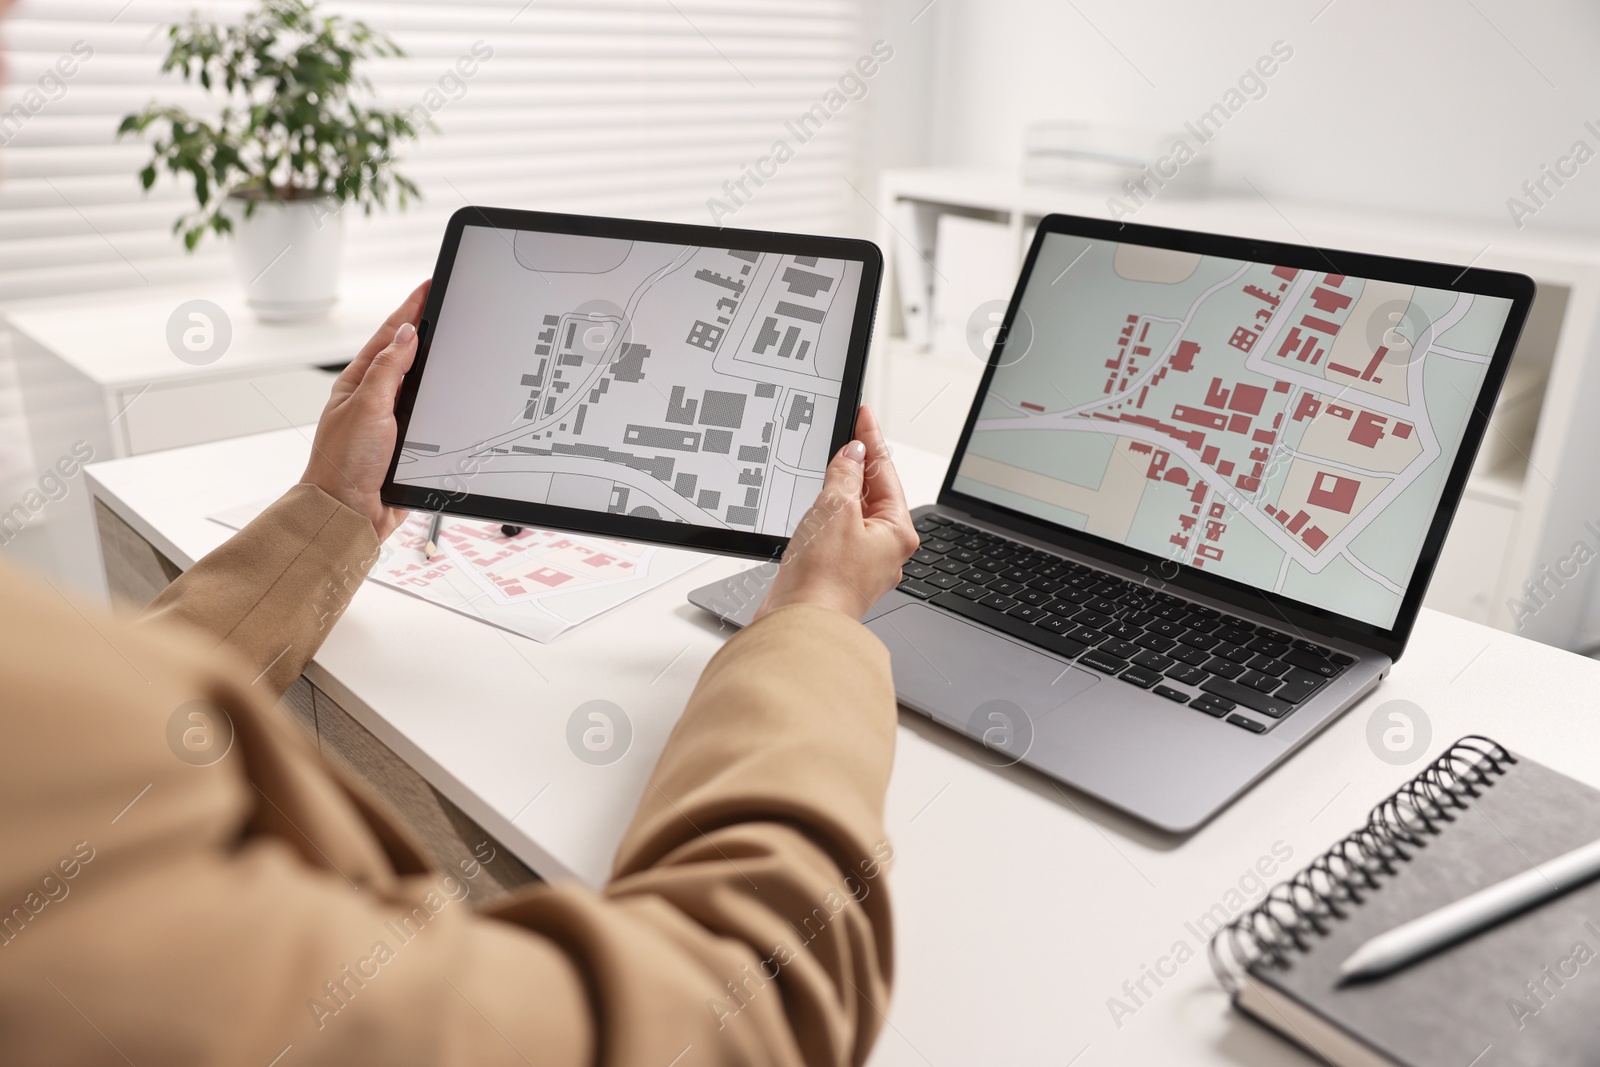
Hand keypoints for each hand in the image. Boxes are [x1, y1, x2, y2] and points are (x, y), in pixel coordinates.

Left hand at [300, 280, 429, 540]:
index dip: (410, 309)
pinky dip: (441, 403)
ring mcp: (391, 422)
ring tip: (450, 337)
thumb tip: (406, 335)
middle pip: (406, 356)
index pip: (390, 336)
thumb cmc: (344, 464)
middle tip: (443, 302)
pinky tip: (453, 395)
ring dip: (434, 365)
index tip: (428, 286)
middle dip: (424, 328)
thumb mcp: (366, 408)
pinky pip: (430, 417)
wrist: (348, 514)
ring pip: (420, 386)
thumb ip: (387, 370)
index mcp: (358, 383)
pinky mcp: (407, 446)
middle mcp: (375, 399)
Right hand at [754, 405, 918, 620]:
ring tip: (828, 465)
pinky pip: (837, 534)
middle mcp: (886, 549)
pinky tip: (815, 508)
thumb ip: (845, 475)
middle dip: (858, 464)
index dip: (871, 439)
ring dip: (840, 490)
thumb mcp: (835, 509)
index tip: (863, 415)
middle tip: (847, 433)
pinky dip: (827, 516)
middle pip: (873, 493)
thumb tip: (853, 455)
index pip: (885, 472)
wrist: (800, 625)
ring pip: (853, 514)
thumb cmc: (824, 580)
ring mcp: (862, 564)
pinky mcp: (838, 574)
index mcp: (897, 532)